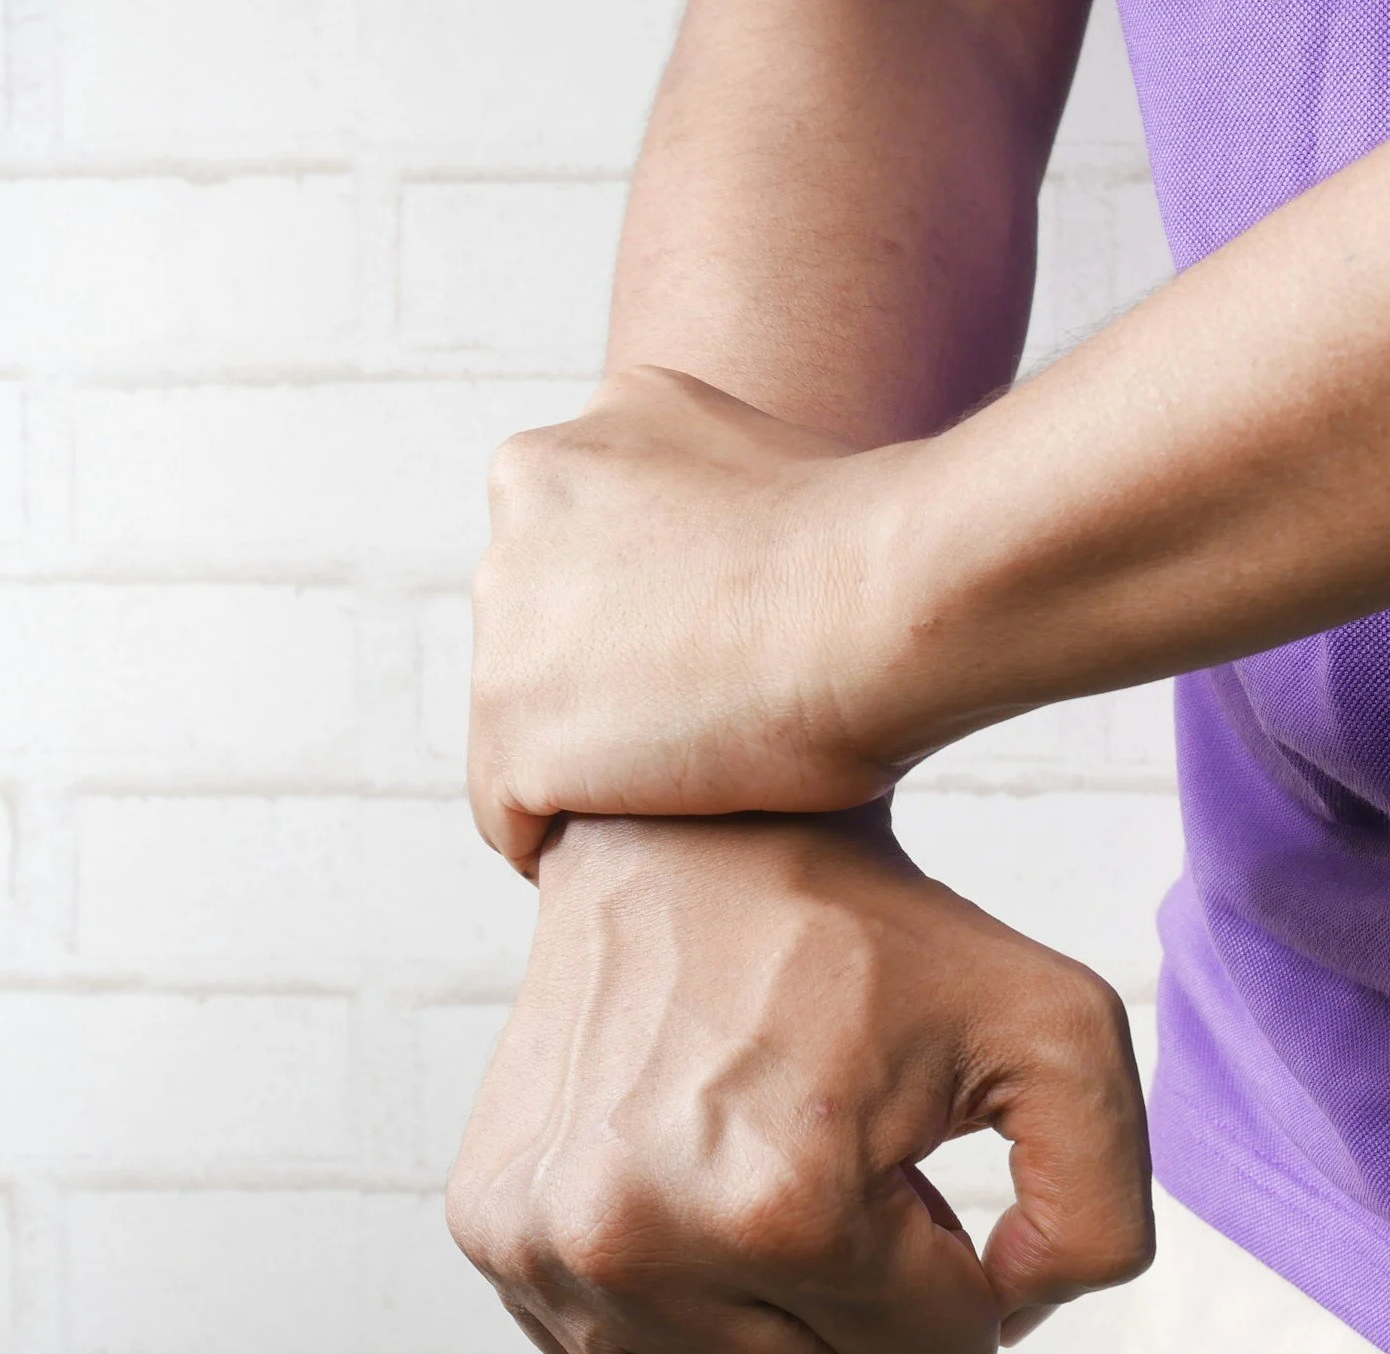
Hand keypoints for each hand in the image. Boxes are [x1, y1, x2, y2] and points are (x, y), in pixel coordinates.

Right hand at [444, 809, 1151, 1353]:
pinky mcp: (494, 1233)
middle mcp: (642, 1246)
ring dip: (773, 1331)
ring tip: (768, 1191)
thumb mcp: (1057, 1032)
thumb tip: (1008, 1324)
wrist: (682, 827)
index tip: (916, 1175)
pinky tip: (692, 1192)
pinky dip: (679, 1316)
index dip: (959, 1273)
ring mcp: (548, 1248)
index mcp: (788, 1208)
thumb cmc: (872, 927)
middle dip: (868, 1307)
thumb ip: (1101, 1214)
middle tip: (842, 1171)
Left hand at [470, 366, 934, 874]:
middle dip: (593, 688)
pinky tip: (623, 869)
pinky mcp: (513, 733)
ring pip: (515, 726)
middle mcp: (516, 520)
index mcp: (570, 449)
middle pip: (531, 637)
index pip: (560, 559)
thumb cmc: (869, 546)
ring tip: (664, 817)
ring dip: (579, 769)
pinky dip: (552, 845)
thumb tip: (715, 554)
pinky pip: (508, 815)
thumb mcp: (751, 465)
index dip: (623, 627)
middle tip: (685, 747)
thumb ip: (695, 504)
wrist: (885, 597)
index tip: (684, 674)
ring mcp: (504, 629)